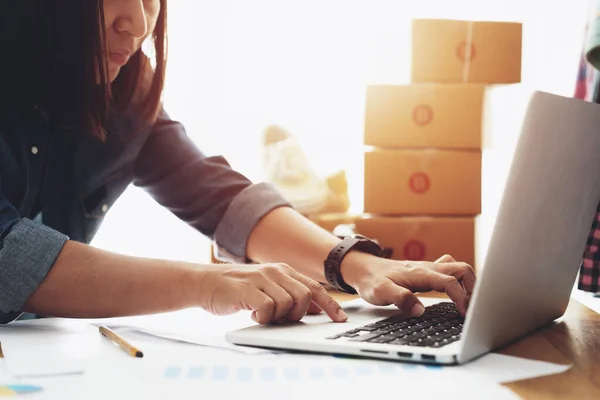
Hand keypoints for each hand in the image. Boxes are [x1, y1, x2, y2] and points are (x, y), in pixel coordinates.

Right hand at [198, 263, 347, 323]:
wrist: (205, 283)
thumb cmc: (238, 289)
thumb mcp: (268, 288)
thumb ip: (290, 295)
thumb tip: (317, 309)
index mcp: (283, 271)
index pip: (315, 287)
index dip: (330, 304)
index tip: (340, 319)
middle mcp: (275, 272)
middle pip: (305, 296)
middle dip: (298, 314)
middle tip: (281, 318)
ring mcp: (261, 279)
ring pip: (288, 303)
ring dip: (277, 316)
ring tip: (262, 314)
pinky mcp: (247, 289)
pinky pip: (267, 308)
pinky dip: (263, 317)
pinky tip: (253, 314)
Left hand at [341, 253, 475, 316]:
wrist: (363, 269)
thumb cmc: (372, 281)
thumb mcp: (382, 293)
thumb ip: (401, 299)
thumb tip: (419, 310)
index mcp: (420, 273)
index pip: (450, 281)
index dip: (461, 297)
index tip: (464, 314)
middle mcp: (428, 268)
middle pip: (461, 269)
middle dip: (473, 287)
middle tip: (471, 306)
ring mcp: (428, 268)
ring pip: (457, 267)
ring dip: (468, 282)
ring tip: (467, 301)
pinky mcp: (426, 272)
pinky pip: (449, 269)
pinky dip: (458, 279)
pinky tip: (454, 292)